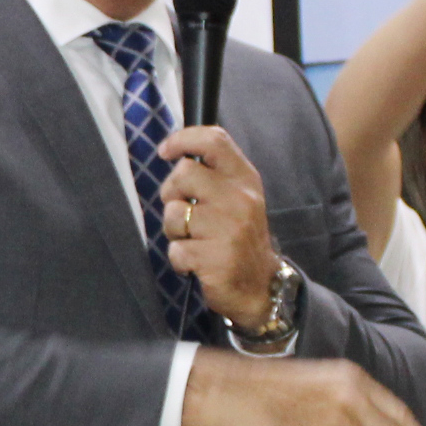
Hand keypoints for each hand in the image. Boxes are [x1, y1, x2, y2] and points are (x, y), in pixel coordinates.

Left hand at [155, 126, 276, 331]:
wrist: (260, 286)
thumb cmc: (238, 237)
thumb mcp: (237, 197)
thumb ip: (214, 174)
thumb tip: (175, 153)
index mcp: (245, 178)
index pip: (214, 140)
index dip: (183, 139)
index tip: (166, 151)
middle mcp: (240, 198)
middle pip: (183, 173)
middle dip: (171, 193)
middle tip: (183, 211)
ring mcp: (229, 228)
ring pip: (173, 213)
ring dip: (174, 230)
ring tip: (194, 240)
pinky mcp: (216, 258)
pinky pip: (175, 249)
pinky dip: (179, 259)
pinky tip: (197, 262)